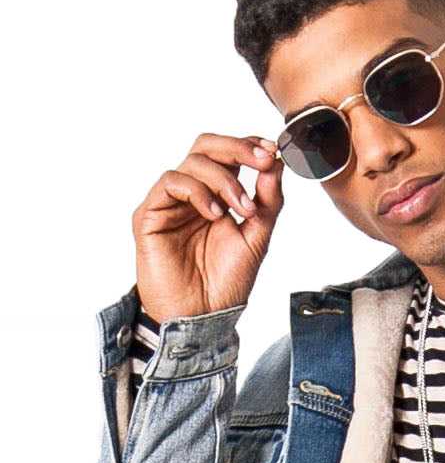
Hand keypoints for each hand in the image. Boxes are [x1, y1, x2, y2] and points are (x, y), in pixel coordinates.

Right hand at [132, 133, 283, 320]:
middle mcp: (191, 195)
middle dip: (237, 148)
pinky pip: (170, 182)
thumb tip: (276, 163)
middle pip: (206, 146)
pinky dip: (198, 190)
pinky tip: (215, 214)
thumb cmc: (225, 283)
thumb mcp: (257, 237)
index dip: (248, 145)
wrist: (202, 317)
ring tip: (242, 209)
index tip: (273, 151)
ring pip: (192, 162)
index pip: (226, 155)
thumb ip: (268, 201)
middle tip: (261, 159)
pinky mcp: (150, 215)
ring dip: (224, 179)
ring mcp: (169, 203)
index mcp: (216, 196)